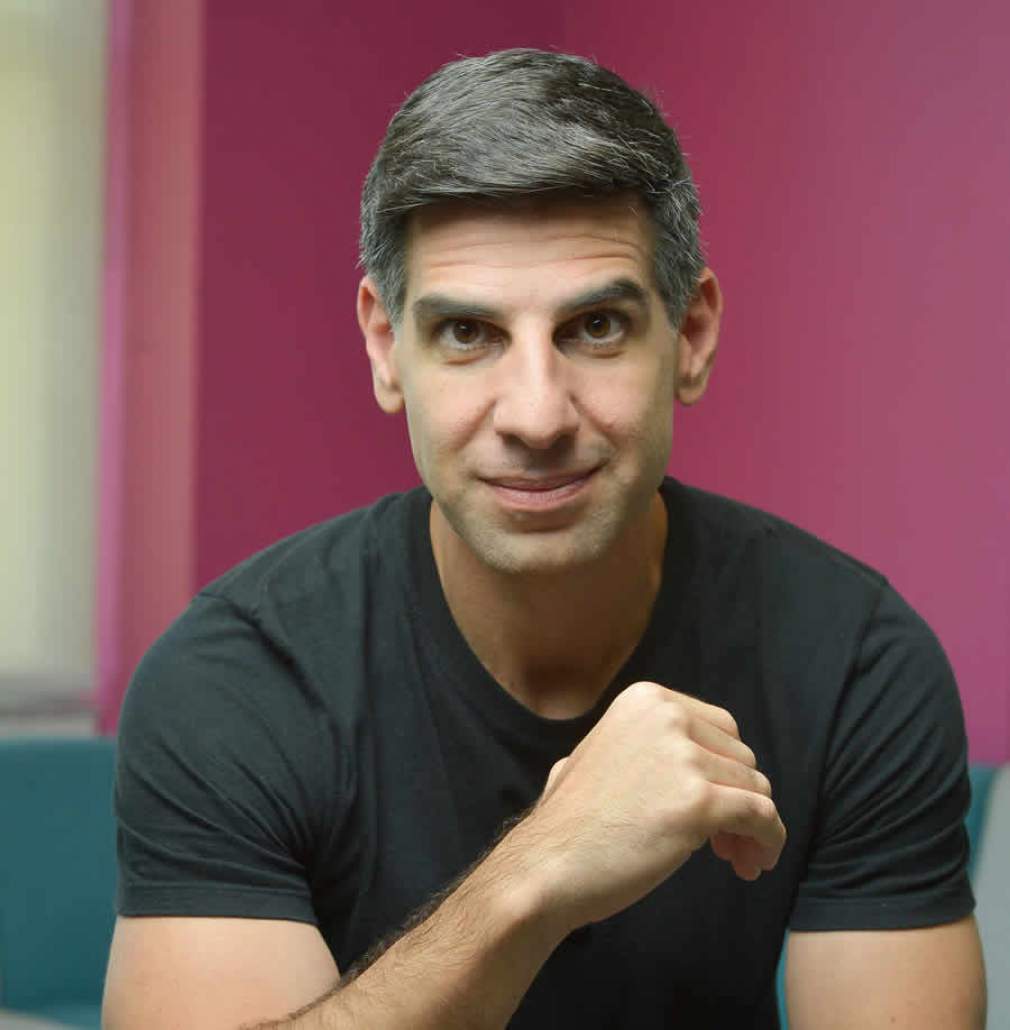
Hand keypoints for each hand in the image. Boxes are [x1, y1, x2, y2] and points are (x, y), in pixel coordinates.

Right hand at [515, 681, 785, 930]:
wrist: (547, 863)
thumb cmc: (572, 820)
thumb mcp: (604, 750)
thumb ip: (647, 742)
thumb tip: (692, 760)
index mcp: (647, 699)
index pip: (721, 728)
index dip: (725, 770)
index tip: (716, 806)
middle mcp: (668, 716)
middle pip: (742, 758)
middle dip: (740, 799)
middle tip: (724, 842)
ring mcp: (683, 757)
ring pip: (756, 788)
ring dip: (753, 827)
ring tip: (735, 858)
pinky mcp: (698, 802)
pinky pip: (762, 816)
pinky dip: (768, 841)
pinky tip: (752, 863)